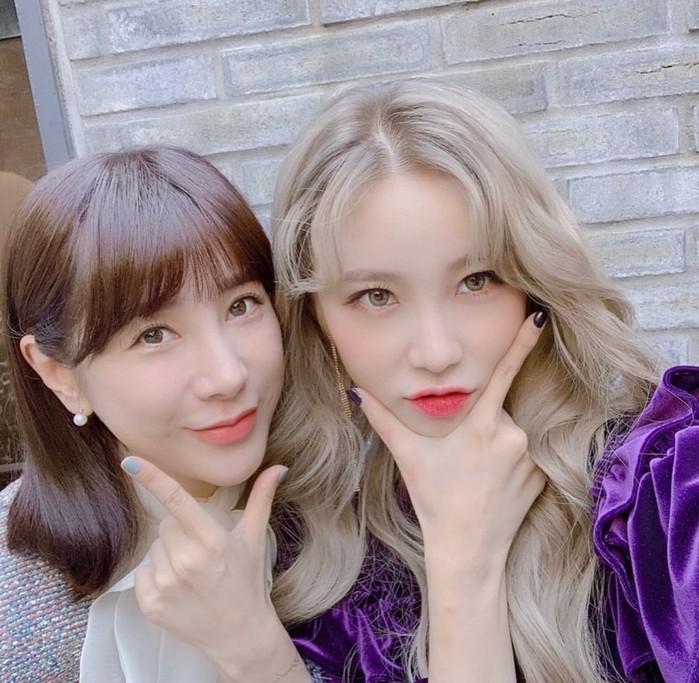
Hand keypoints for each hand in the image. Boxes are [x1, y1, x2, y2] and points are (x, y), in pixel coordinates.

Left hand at [121, 459, 296, 678]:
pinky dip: (156, 575)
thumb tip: (279, 467)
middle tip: (202, 549)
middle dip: (181, 529)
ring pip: (155, 547)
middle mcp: (187, 562)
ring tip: (193, 571)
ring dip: (170, 552)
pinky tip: (179, 586)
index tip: (130, 461)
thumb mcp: (254, 538)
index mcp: (212, 541)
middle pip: (167, 523)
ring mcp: (167, 585)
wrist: (239, 635)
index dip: (153, 478)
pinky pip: (143, 572)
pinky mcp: (151, 605)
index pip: (178, 501)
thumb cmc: (248, 580)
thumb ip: (262, 498)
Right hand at [354, 313, 546, 571]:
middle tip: (462, 458)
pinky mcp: (541, 475)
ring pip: (510, 432)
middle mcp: (510, 435)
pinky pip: (525, 454)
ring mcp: (528, 457)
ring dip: (494, 442)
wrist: (468, 550)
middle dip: (479, 423)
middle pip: (495, 411)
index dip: (522, 343)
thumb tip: (357, 392)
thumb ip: (383, 420)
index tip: (540, 316)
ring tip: (476, 474)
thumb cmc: (435, 500)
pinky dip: (509, 460)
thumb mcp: (408, 456)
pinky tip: (492, 483)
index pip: (502, 374)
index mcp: (478, 425)